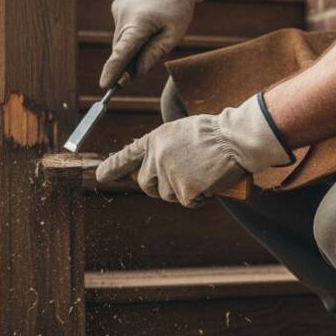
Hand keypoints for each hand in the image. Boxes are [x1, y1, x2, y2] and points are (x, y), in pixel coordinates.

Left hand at [95, 95, 293, 206]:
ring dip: (184, 190)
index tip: (99, 176)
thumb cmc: (214, 133)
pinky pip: (188, 202)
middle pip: (146, 184)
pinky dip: (200, 197)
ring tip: (202, 172)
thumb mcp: (180, 132)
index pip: (127, 156)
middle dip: (160, 186)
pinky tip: (210, 181)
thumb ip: (163, 148)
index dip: (112, 167)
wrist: (235, 139)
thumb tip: (152, 168)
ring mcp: (168, 175)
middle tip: (182, 177)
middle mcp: (156, 158)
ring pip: (167, 195)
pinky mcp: (184, 191)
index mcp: (155, 140)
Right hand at [99, 0, 210, 88]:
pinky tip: (144, 22)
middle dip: (127, 61)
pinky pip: (121, 28)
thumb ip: (153, 54)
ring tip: (150, 33)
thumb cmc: (177, 9)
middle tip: (137, 69)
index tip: (105, 85)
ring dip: (130, 45)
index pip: (122, 52)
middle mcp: (124, 15)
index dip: (113, 70)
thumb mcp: (173, 35)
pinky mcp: (116, 6)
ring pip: (120, 39)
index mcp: (139, 24)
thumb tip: (136, 73)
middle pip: (120, 49)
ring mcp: (118, 9)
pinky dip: (129, 32)